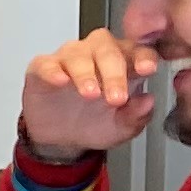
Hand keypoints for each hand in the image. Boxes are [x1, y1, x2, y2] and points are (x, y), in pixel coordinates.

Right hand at [17, 27, 164, 163]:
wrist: (60, 140)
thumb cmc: (94, 124)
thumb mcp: (121, 128)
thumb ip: (136, 116)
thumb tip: (147, 102)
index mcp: (123, 63)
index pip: (138, 50)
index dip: (143, 57)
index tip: (147, 69)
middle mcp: (97, 55)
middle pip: (108, 49)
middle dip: (114, 73)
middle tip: (116, 97)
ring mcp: (69, 59)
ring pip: (78, 53)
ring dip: (86, 73)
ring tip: (90, 94)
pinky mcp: (43, 68)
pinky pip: (46, 63)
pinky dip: (53, 71)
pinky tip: (60, 81)